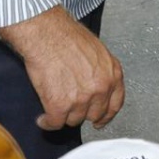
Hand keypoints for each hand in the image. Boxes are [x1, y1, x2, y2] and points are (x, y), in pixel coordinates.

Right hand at [0, 6, 125, 129]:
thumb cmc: (67, 36)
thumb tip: (96, 84)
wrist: (47, 34)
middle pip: (94, 114)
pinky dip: (47, 123)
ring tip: (54, 108)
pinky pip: (55, 123)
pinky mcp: (60, 105)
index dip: (106, 115)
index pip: (115, 104)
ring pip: (74, 120)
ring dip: (63, 116)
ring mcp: (82, 99)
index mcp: (112, 74)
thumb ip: (101, 71)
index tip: (100, 121)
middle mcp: (101, 88)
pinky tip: (44, 119)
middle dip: (82, 113)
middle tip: (71, 109)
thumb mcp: (98, 52)